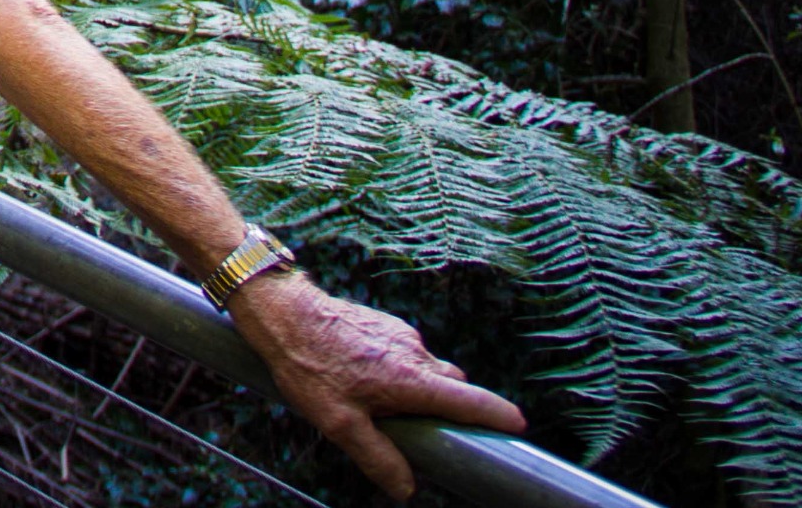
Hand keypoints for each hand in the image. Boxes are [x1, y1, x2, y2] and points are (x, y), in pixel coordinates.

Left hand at [229, 270, 527, 498]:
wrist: (283, 312)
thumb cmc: (309, 367)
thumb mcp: (340, 423)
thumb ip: (378, 457)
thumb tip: (406, 488)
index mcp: (411, 380)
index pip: (471, 399)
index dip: (498, 414)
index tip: (518, 426)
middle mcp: (414, 353)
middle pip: (452, 385)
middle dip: (449, 407)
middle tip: (427, 428)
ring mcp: (400, 334)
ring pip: (427, 368)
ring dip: (418, 387)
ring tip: (380, 402)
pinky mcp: (384, 324)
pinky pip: (405, 352)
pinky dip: (398, 368)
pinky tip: (364, 377)